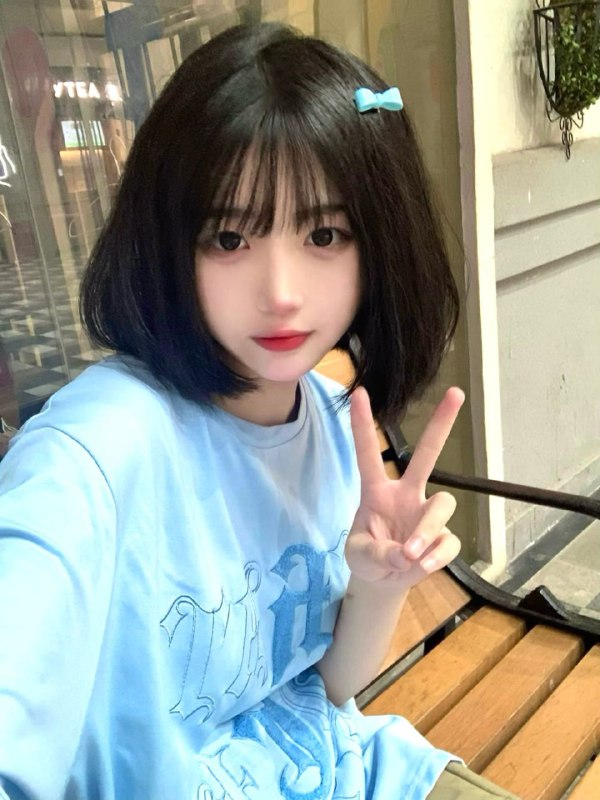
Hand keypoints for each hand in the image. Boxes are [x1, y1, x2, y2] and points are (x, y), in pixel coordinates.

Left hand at [346, 386, 464, 591]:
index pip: (368, 453)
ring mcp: (426, 514)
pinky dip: (436, 555)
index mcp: (377, 491)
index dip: (363, 425)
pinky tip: (421, 566)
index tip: (359, 393)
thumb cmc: (366, 556)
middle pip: (428, 454)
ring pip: (443, 504)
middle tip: (456, 392)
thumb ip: (380, 552)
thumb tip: (408, 553)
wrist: (381, 582)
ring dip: (428, 529)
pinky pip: (448, 541)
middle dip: (442, 424)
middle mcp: (407, 494)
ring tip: (410, 554)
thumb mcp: (360, 555)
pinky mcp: (443, 538)